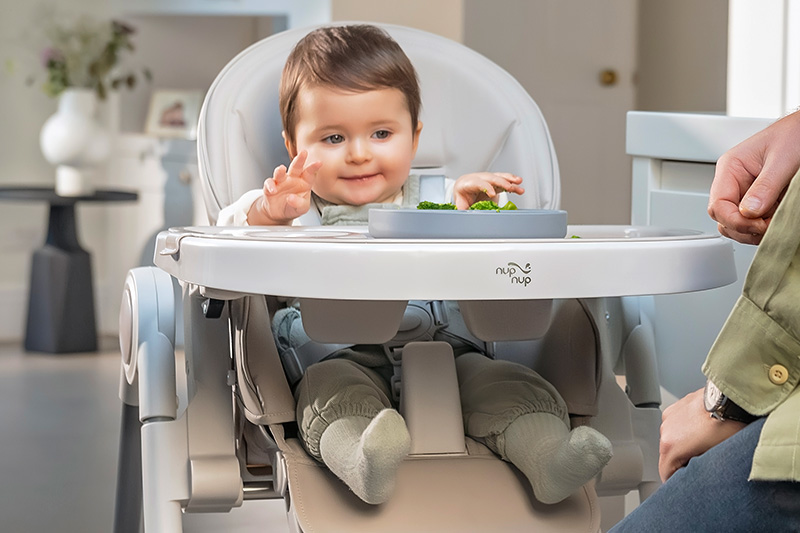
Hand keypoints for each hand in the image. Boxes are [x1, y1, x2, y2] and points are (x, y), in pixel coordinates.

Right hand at [247, 150, 321, 224]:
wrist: (279, 213)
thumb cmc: (293, 207)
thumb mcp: (301, 208)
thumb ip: (299, 203)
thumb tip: (290, 198)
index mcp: (304, 182)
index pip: (309, 173)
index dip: (314, 168)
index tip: (319, 163)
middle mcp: (293, 179)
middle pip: (296, 167)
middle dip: (299, 159)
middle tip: (304, 152)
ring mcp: (281, 182)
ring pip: (280, 173)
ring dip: (280, 170)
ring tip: (282, 168)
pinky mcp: (270, 187)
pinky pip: (269, 183)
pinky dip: (270, 186)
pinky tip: (273, 190)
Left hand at [453, 172, 524, 209]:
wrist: (463, 188)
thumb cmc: (462, 197)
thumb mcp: (460, 204)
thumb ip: (464, 210)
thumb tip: (466, 217)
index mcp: (468, 183)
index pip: (478, 183)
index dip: (486, 187)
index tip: (492, 194)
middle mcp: (478, 178)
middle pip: (490, 178)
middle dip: (501, 182)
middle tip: (510, 187)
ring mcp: (487, 178)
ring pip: (499, 176)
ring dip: (509, 179)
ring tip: (519, 182)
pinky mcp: (494, 181)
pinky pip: (504, 180)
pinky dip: (512, 182)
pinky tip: (519, 185)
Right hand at [658, 387, 745, 481]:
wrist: (735, 397)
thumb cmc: (730, 425)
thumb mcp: (717, 457)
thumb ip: (700, 470)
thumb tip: (699, 475)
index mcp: (671, 445)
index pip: (666, 473)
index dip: (677, 481)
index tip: (688, 482)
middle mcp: (666, 429)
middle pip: (668, 456)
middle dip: (683, 461)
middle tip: (703, 462)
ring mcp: (670, 415)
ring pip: (673, 439)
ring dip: (685, 444)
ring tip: (706, 442)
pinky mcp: (677, 405)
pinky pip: (677, 425)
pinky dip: (687, 429)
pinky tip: (704, 428)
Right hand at [708, 111, 799, 243]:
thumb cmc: (795, 135)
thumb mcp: (782, 160)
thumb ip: (764, 187)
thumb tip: (748, 212)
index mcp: (730, 168)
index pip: (717, 206)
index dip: (735, 221)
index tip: (757, 225)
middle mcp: (734, 182)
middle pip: (723, 219)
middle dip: (744, 228)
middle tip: (768, 226)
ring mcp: (746, 193)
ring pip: (736, 225)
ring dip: (754, 231)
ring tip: (775, 221)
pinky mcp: (760, 201)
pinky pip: (753, 223)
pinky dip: (764, 227)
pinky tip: (778, 218)